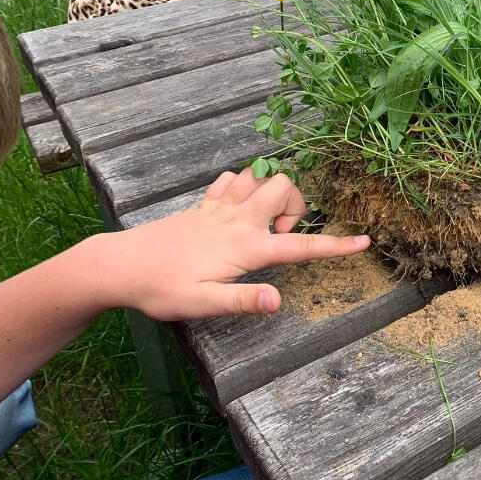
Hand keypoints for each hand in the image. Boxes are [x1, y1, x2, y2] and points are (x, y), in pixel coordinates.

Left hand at [95, 170, 369, 320]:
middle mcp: (237, 220)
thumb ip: (242, 300)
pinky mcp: (203, 205)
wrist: (117, 265)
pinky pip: (232, 178)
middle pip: (284, 186)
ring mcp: (219, 208)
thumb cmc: (160, 289)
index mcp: (245, 247)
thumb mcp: (202, 304)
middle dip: (295, 206)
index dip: (335, 246)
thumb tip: (277, 300)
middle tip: (277, 239)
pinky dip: (243, 185)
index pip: (299, 247)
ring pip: (261, 175)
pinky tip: (235, 209)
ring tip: (260, 225)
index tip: (363, 242)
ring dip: (270, 193)